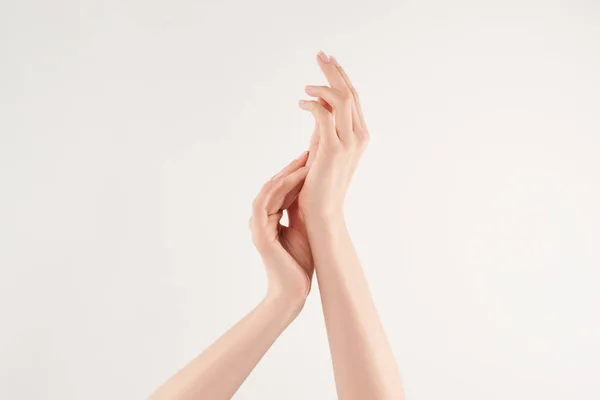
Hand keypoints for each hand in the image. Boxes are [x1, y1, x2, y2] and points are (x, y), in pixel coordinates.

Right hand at [249, 152, 313, 301]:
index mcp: (271, 219)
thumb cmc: (299, 264)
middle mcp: (262, 219)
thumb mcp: (304, 229)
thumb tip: (316, 189)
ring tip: (305, 159)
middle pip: (274, 185)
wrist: (292, 292)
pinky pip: (267, 203)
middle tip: (309, 151)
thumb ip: (302, 211)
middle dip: (292, 167)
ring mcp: (258, 226)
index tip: (312, 158)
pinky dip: (281, 188)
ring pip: (269, 190)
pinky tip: (297, 177)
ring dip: (287, 173)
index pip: (281, 189)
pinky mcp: (260, 233)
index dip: (295, 172)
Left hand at [298, 52, 369, 218]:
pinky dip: (313, 103)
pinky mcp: (333, 149)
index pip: (353, 97)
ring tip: (306, 85)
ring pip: (341, 99)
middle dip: (334, 70)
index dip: (341, 76)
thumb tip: (316, 105)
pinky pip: (324, 114)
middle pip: (349, 92)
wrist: (321, 212)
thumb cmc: (319, 185)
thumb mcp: (323, 149)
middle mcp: (359, 136)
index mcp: (359, 135)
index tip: (328, 60)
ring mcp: (348, 142)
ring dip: (322, 85)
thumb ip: (323, 128)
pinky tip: (301, 103)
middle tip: (320, 54)